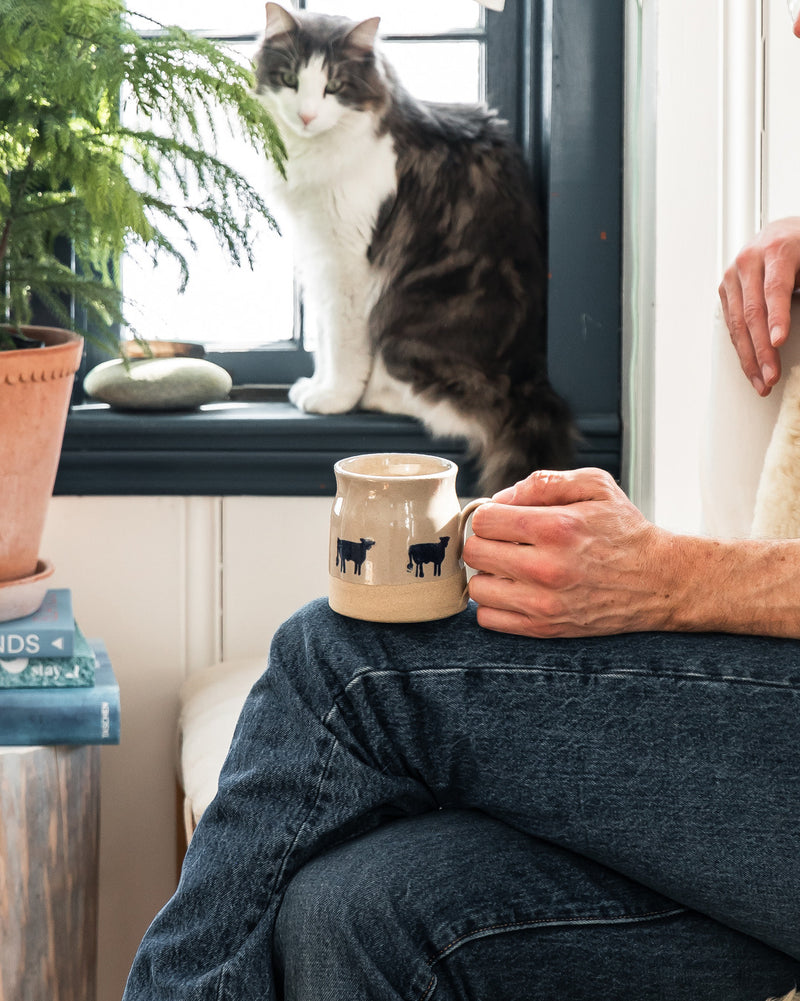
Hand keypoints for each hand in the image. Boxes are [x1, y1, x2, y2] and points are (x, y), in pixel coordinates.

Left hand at [463, 468, 676, 637]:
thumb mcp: (595, 486)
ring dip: (489, 575)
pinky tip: (515, 591)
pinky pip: (489, 619)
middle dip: (486, 542)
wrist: (659, 581)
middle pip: (475, 553)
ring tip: (511, 568)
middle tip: (506, 542)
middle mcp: (546, 567)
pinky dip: (495, 604)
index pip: (484, 520)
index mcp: (555, 527)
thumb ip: (544, 483)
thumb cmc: (625, 530)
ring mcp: (544, 602)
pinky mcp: (545, 628)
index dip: (489, 515)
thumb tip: (500, 498)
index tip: (504, 519)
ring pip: (478, 588)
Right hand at [718, 217, 799, 395]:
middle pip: (752, 313)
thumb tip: (797, 326)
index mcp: (775, 250)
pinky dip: (742, 349)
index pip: (774, 289)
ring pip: (738, 324)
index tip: (780, 341)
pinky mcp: (725, 291)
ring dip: (750, 357)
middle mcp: (748, 262)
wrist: (780, 232)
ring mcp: (732, 277)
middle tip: (772, 374)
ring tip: (762, 381)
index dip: (777, 318)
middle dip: (762, 349)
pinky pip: (732, 326)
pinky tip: (752, 367)